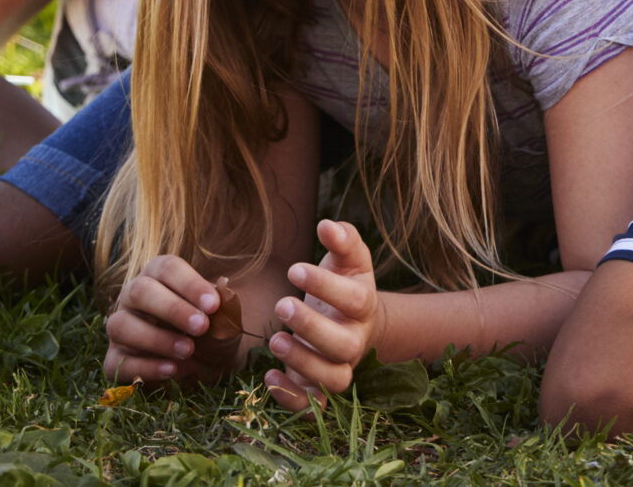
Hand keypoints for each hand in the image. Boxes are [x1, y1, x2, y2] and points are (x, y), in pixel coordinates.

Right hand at [103, 256, 240, 386]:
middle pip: (140, 291)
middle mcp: (133, 296)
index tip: (213, 305)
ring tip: (187, 350)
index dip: (190, 284)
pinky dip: (145, 367)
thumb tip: (222, 286)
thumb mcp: (223, 315)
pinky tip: (171, 370)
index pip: (167, 268)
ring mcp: (120, 327)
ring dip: (156, 339)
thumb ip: (224, 301)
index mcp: (159, 274)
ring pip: (122, 326)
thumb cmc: (212, 329)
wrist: (207, 363)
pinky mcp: (114, 359)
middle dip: (172, 309)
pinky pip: (119, 362)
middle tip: (201, 327)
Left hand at [263, 218, 384, 409]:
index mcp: (365, 306)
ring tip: (274, 340)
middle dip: (311, 326)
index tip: (294, 268)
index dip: (327, 286)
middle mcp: (356, 341)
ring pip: (332, 378)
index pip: (354, 300)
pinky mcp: (320, 391)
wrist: (353, 326)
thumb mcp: (348, 260)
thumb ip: (342, 239)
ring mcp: (340, 368)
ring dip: (302, 361)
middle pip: (343, 344)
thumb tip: (327, 225)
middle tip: (282, 304)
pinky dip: (290, 397)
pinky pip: (313, 406)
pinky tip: (268, 375)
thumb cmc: (344, 286)